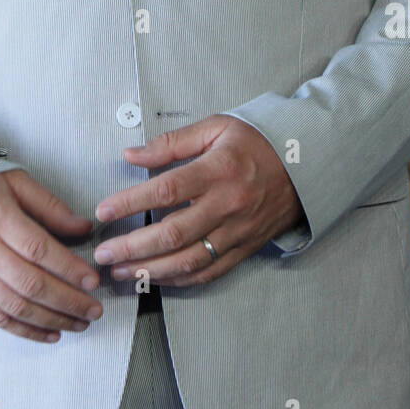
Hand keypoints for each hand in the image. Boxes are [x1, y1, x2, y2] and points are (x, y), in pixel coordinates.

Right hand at [0, 170, 102, 342]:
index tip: (93, 280)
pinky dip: (25, 330)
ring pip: (16, 305)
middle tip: (94, 310)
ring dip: (51, 319)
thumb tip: (84, 229)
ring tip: (79, 324)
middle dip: (68, 301)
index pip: (39, 249)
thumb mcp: (14, 182)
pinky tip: (50, 333)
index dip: (69, 268)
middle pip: (30, 283)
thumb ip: (50, 206)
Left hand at [92, 115, 304, 286]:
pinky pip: (209, 272)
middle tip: (104, 253)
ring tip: (122, 272)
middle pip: (173, 233)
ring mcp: (237, 231)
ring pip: (189, 260)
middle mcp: (227, 205)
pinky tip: (156, 279)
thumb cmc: (258, 142)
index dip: (130, 203)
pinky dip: (180, 280)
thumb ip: (172, 142)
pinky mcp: (244, 248)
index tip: (104, 212)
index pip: (165, 191)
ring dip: (150, 271)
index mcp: (218, 170)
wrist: (305, 165)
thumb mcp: (216, 128)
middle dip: (133, 246)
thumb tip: (132, 154)